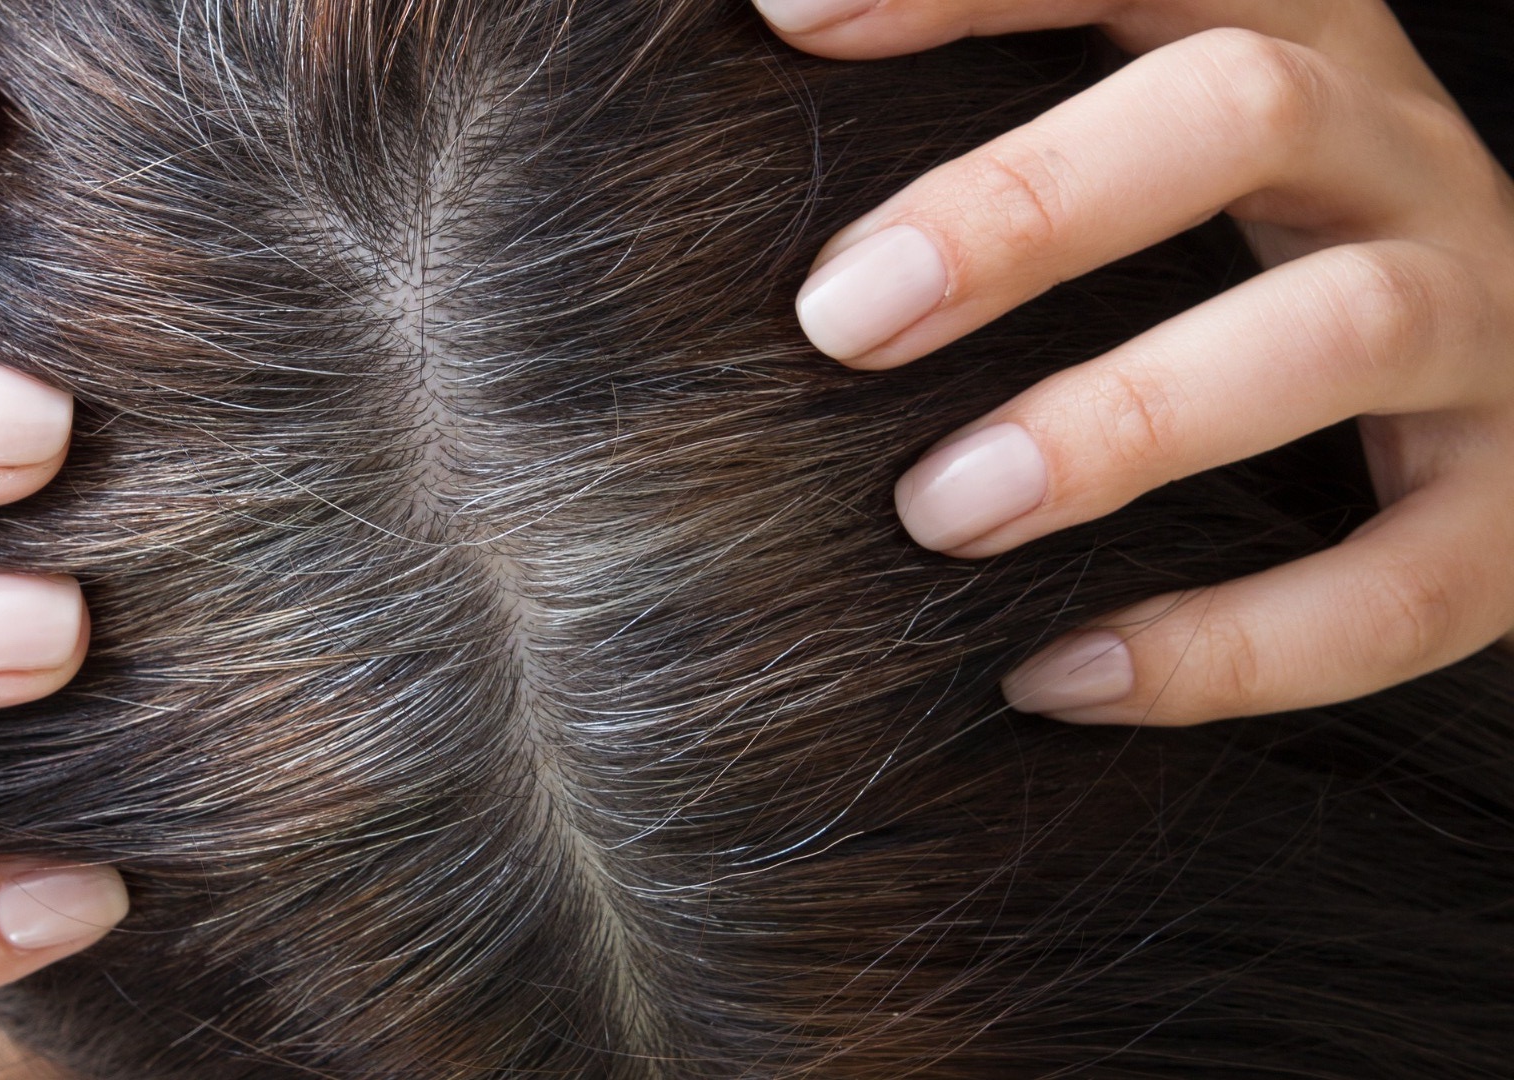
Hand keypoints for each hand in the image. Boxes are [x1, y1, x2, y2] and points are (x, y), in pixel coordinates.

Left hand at [756, 0, 1513, 724]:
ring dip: (1121, 423)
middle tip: (838, 318)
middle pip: (1243, 107)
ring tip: (936, 511)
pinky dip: (1229, 647)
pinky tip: (1057, 678)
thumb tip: (772, 46)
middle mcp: (1401, 159)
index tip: (785, 15)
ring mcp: (1482, 327)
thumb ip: (1017, 131)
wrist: (1500, 394)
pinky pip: (1396, 588)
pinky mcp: (1510, 514)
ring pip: (1340, 327)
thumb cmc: (1239, 256)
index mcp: (1292, 40)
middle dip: (1025, 204)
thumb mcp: (1152, 140)